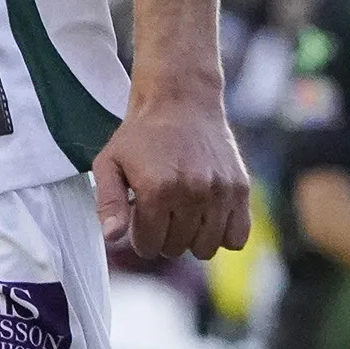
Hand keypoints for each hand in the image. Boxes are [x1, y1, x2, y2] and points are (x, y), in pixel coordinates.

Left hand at [92, 80, 252, 261]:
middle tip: (161, 211)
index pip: (150, 245)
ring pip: (206, 248)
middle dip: (164, 236)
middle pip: (177, 248)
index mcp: (158, 189)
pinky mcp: (240, 188)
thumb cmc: (141, 135)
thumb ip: (108, 203)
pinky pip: (238, 236)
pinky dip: (224, 235)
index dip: (140, 236)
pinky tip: (209, 218)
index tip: (141, 218)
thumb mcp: (109, 163)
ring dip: (192, 238)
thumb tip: (113, 236)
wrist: (181, 100)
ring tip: (184, 214)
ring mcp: (220, 192)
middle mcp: (192, 193)